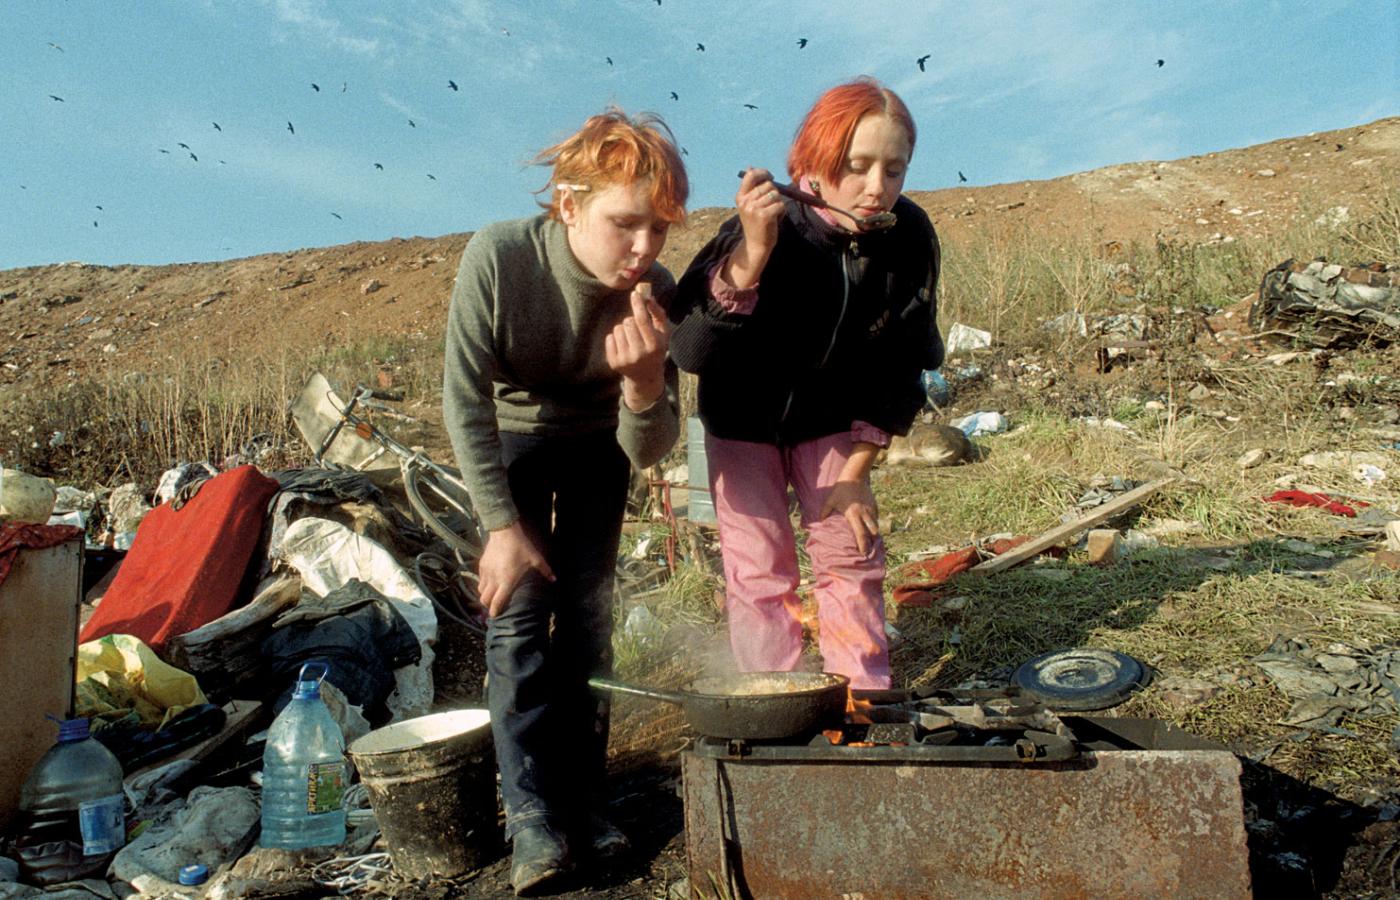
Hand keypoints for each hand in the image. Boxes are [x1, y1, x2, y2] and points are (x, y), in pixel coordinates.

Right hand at [477, 521, 554, 616]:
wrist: (504, 532)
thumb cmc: (521, 547)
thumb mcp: (535, 558)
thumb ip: (545, 571)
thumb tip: (555, 580)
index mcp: (506, 581)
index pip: (497, 601)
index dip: (495, 611)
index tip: (496, 616)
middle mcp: (494, 579)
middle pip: (485, 599)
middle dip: (488, 606)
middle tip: (494, 607)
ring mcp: (486, 573)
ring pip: (480, 591)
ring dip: (485, 595)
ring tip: (492, 596)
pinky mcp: (482, 566)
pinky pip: (480, 580)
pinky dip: (483, 585)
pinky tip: (490, 583)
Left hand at [605, 283, 669, 409]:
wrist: (646, 376)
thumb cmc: (656, 348)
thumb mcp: (663, 333)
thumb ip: (658, 313)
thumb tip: (647, 296)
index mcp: (654, 346)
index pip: (642, 320)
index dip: (638, 305)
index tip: (634, 294)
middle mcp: (639, 354)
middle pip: (628, 322)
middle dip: (631, 320)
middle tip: (637, 329)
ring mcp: (625, 359)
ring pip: (617, 329)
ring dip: (623, 329)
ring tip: (631, 338)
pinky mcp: (614, 363)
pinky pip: (609, 338)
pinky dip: (615, 338)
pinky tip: (624, 345)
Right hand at [725, 168, 783, 288]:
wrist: (756, 245)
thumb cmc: (756, 223)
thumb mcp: (750, 204)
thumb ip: (751, 187)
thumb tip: (751, 166)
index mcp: (740, 197)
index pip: (751, 175)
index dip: (763, 173)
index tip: (770, 177)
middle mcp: (745, 202)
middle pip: (768, 185)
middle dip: (775, 192)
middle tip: (772, 204)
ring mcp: (754, 209)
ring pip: (776, 195)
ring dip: (779, 203)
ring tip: (773, 213)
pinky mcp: (764, 216)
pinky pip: (780, 205)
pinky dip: (782, 211)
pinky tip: (776, 219)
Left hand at [820, 478, 879, 556]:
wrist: (855, 476)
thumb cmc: (841, 489)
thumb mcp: (830, 500)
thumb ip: (824, 512)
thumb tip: (819, 522)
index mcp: (853, 515)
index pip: (860, 534)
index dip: (862, 545)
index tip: (863, 553)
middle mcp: (864, 514)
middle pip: (872, 532)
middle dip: (871, 543)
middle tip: (868, 552)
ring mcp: (871, 509)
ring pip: (876, 526)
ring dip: (874, 534)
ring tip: (871, 542)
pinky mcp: (874, 505)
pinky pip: (876, 518)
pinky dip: (874, 524)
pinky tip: (871, 529)